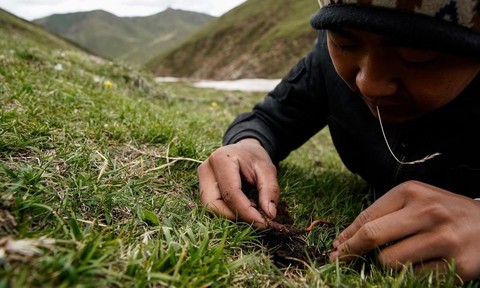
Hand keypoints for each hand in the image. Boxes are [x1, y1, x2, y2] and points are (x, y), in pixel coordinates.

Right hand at [197, 138, 279, 227]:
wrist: (244, 150)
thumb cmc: (255, 158)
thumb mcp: (268, 170)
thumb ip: (270, 190)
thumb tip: (269, 214)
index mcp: (221, 160)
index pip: (230, 193)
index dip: (246, 211)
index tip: (263, 222)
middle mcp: (206, 169)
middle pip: (213, 204)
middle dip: (235, 216)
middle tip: (256, 218)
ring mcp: (201, 179)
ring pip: (210, 208)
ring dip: (231, 215)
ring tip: (250, 210)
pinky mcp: (202, 187)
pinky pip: (212, 206)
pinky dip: (227, 212)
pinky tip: (241, 207)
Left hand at [330, 180, 479, 281]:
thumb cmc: (446, 213)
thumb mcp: (417, 201)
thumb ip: (385, 214)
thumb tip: (347, 239)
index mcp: (413, 192)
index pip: (368, 216)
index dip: (347, 235)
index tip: (336, 247)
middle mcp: (428, 211)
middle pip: (372, 235)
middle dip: (350, 250)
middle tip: (339, 259)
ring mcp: (444, 238)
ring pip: (389, 260)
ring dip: (385, 264)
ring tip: (398, 257)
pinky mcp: (458, 264)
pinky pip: (414, 276)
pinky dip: (410, 275)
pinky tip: (420, 265)